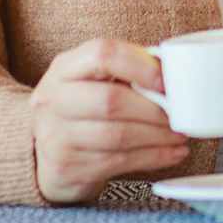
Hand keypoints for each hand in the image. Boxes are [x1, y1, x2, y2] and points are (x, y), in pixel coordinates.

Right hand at [29, 38, 188, 204]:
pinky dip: (152, 158)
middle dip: (153, 110)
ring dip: (157, 137)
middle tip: (179, 115)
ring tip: (179, 136)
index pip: (102, 54)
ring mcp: (55, 137)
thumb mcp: (92, 80)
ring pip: (116, 136)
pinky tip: (171, 154)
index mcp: (64, 68)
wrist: (42, 153)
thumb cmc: (80, 109)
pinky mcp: (66, 169)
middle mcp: (53, 100)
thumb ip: (126, 71)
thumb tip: (173, 73)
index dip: (139, 65)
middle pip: (110, 100)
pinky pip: (118, 162)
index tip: (166, 81)